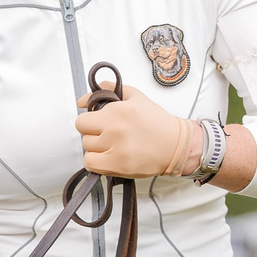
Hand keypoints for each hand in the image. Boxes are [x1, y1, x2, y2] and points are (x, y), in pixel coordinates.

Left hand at [75, 85, 198, 178]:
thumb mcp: (134, 96)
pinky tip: (108, 157)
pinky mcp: (119, 165)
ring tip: (112, 147)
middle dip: (93, 134)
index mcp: (117, 110)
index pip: (82, 120)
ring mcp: (116, 148)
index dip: (90, 122)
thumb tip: (81, 101)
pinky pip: (91, 165)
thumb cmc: (156, 121)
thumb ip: (108, 90)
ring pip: (87, 150)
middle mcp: (114, 129)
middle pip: (84, 135)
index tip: (100, 124)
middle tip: (107, 135)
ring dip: (96, 149)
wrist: (175, 145)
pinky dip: (96, 162)